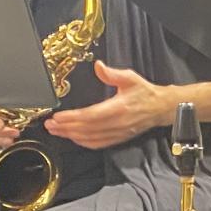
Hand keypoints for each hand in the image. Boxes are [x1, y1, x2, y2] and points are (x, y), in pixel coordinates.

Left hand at [42, 61, 173, 149]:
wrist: (161, 108)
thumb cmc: (145, 92)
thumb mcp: (130, 78)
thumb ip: (112, 73)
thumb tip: (98, 66)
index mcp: (119, 108)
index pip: (90, 116)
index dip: (72, 118)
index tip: (58, 117)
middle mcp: (117, 123)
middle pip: (86, 129)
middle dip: (65, 128)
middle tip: (49, 125)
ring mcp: (117, 133)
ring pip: (90, 138)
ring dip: (71, 136)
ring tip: (56, 131)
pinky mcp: (118, 139)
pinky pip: (98, 144)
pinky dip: (83, 142)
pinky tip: (73, 138)